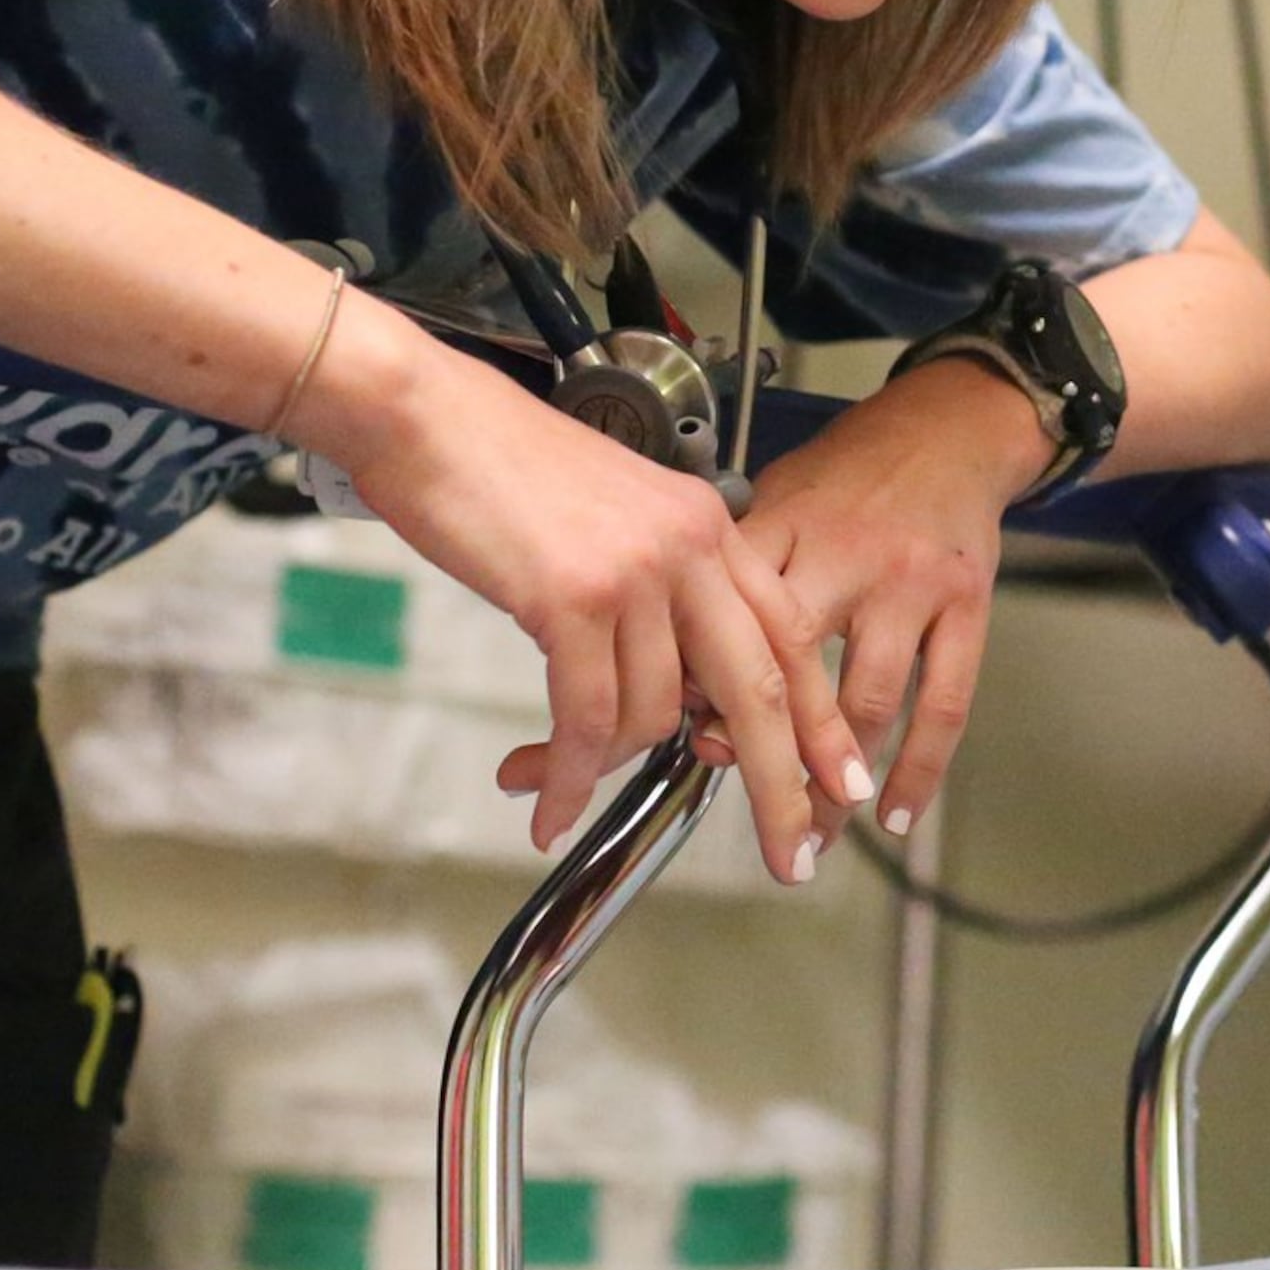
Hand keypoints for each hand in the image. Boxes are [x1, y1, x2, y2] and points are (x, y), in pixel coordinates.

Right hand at [311, 320, 866, 881]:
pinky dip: (566, 773)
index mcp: (709, 525)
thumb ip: (661, 588)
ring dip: (610, 764)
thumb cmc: (503, 466)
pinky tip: (546, 803)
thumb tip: (674, 683)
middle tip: (796, 854)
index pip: (790, 634)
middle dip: (782, 784)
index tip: (842, 779)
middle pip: (761, 690)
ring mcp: (637, 572)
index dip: (821, 717)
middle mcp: (690, 547)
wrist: (427, 415)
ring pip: (655, 712)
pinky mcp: (574, 599)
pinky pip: (585, 717)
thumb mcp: (617, 515)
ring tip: (564, 781)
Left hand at [733, 357, 1049, 838]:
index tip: (682, 748)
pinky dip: (921, 768)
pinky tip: (898, 813)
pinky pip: (945, 701)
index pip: (729, 620)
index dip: (702, 691)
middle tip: (747, 816)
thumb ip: (735, 580)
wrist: (948, 425)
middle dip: (766, 753)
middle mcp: (845, 554)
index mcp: (783, 526)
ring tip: (816, 834)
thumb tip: (685, 681)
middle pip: (793, 667)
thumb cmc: (848, 474)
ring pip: (868, 699)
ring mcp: (909, 582)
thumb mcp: (773, 500)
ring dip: (839, 778)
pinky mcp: (966, 603)